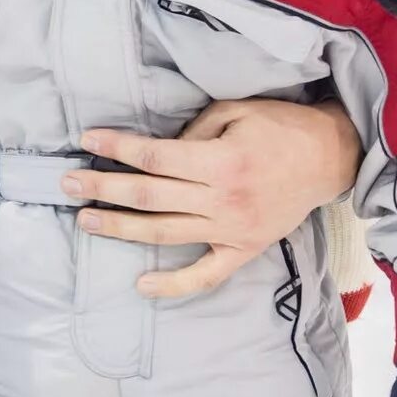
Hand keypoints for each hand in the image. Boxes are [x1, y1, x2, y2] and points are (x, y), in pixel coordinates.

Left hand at [69, 97, 359, 299]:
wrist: (330, 158)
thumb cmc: (281, 127)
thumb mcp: (237, 111)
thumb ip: (194, 131)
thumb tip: (154, 151)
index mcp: (221, 160)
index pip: (155, 157)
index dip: (117, 147)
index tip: (87, 139)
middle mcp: (222, 199)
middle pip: (149, 196)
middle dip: (103, 188)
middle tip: (67, 183)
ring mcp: (232, 229)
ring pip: (165, 233)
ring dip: (120, 227)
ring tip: (85, 220)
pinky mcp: (243, 250)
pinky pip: (205, 275)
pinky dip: (174, 285)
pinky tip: (142, 284)